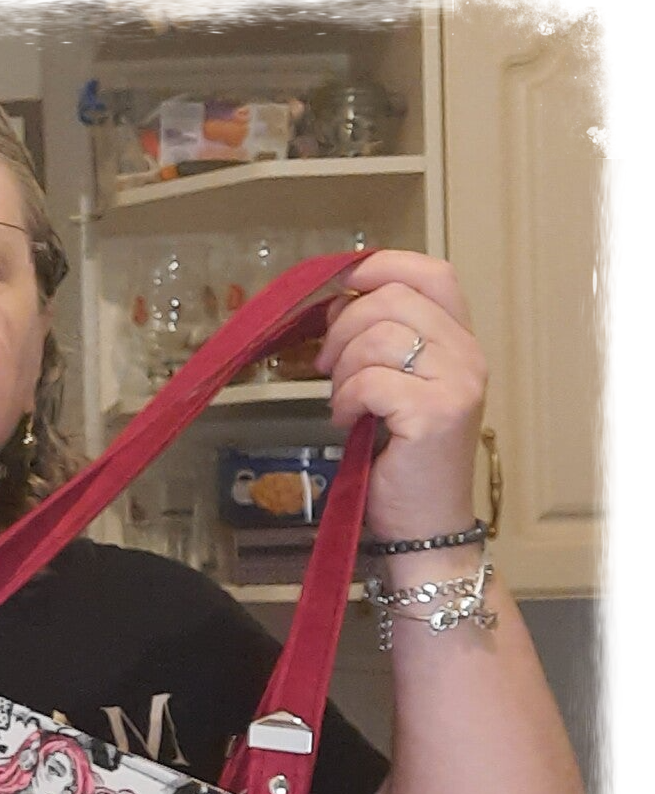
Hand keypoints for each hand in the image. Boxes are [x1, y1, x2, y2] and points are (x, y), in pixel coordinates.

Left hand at [314, 250, 487, 542]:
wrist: (426, 526)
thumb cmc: (405, 463)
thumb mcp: (395, 389)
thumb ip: (380, 342)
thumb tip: (338, 303)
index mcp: (461, 343)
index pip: (432, 273)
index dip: (383, 267)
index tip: (343, 287)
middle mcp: (468, 356)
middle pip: (393, 299)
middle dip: (344, 327)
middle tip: (327, 366)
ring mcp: (456, 383)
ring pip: (379, 336)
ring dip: (343, 369)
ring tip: (344, 404)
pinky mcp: (434, 413)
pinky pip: (370, 380)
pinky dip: (346, 400)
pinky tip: (349, 423)